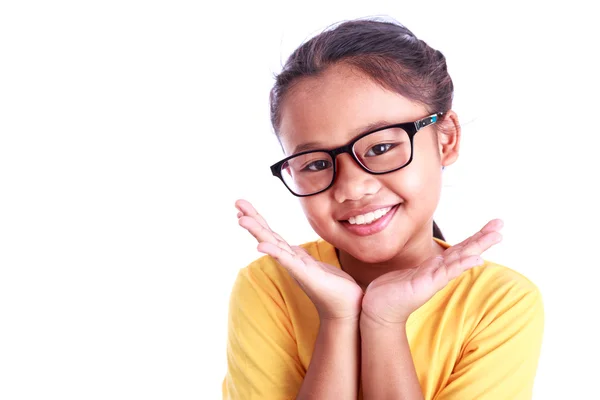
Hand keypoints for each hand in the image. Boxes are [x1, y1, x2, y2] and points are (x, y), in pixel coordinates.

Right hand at [236, 199, 363, 320]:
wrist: (347, 309)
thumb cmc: (335, 288)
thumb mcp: (318, 266)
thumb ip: (304, 257)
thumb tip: (295, 249)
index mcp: (294, 257)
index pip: (272, 234)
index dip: (259, 220)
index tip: (242, 207)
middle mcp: (291, 261)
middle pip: (268, 235)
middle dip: (253, 219)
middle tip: (237, 203)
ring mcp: (296, 268)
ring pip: (273, 245)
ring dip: (257, 231)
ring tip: (241, 219)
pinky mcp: (305, 275)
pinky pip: (287, 261)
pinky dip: (273, 252)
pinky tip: (260, 245)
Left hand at [361, 219, 503, 326]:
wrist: (377, 309)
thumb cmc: (393, 291)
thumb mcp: (413, 273)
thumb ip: (428, 267)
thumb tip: (439, 258)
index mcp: (436, 267)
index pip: (460, 249)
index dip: (476, 237)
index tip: (494, 225)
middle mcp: (439, 272)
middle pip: (465, 251)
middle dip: (483, 238)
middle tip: (501, 224)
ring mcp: (434, 278)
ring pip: (460, 258)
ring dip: (478, 246)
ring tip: (495, 235)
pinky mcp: (426, 285)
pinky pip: (446, 272)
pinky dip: (461, 265)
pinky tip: (475, 259)